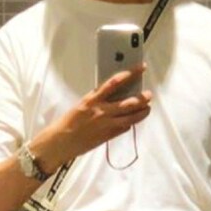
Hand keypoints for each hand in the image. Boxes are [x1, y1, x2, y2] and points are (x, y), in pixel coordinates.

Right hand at [34, 62, 151, 167]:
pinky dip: (130, 124)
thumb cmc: (69, 122)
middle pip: (129, 102)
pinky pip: (124, 128)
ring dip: (142, 112)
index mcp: (93, 99)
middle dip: (142, 98)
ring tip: (147, 108)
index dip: (131, 73)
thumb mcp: (83, 104)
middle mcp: (101, 111)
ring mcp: (106, 124)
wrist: (61, 141)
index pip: (115, 82)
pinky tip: (132, 121)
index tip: (141, 68)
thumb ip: (98, 99)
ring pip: (131, 117)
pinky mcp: (107, 136)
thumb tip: (115, 94)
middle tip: (149, 94)